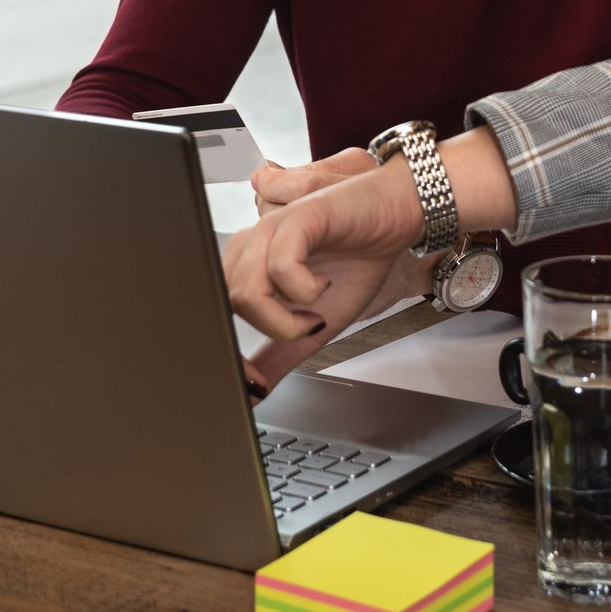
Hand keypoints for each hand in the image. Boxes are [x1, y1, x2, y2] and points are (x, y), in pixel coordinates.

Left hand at [225, 157, 428, 390]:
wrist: (396, 217)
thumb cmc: (358, 260)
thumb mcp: (316, 324)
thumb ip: (281, 354)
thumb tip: (252, 394)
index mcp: (248, 265)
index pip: (214, 311)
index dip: (230, 354)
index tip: (258, 384)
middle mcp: (252, 244)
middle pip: (224, 304)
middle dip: (262, 336)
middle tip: (302, 337)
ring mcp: (272, 229)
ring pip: (246, 290)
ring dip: (285, 319)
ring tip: (316, 313)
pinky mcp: (298, 217)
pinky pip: (280, 264)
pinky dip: (304, 290)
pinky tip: (324, 284)